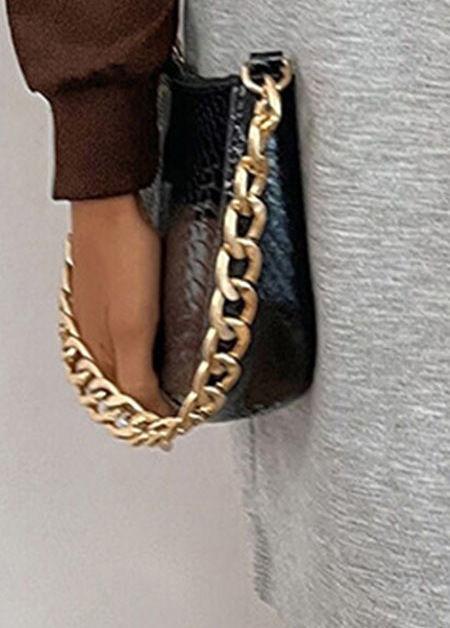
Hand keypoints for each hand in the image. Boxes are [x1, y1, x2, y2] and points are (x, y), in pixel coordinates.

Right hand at [68, 193, 173, 416]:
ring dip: (139, 375)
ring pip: (117, 358)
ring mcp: (98, 310)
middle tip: (170, 411)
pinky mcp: (107, 288)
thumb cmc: (123, 252)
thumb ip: (136, 373)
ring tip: (160, 386)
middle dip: (145, 401)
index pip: (127, 398)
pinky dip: (135, 346)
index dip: (153, 415)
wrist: (111, 203)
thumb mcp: (134, 325)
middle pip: (119, 382)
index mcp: (100, 348)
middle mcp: (94, 334)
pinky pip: (118, 330)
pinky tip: (147, 338)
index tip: (176, 423)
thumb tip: (146, 410)